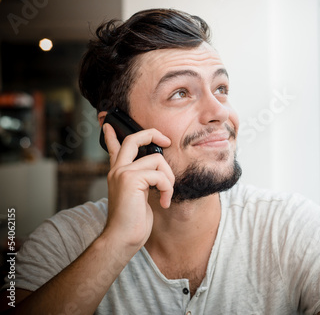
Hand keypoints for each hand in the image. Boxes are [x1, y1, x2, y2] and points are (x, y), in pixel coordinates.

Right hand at [101, 123, 173, 250]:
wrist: (123, 238)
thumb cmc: (133, 222)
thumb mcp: (139, 197)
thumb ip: (143, 181)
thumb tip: (157, 171)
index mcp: (118, 173)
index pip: (113, 148)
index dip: (111, 134)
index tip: (108, 123)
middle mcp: (117, 170)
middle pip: (133, 139)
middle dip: (153, 134)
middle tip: (167, 140)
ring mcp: (122, 173)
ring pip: (157, 159)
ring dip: (168, 178)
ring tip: (165, 194)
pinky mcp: (130, 179)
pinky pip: (160, 175)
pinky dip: (167, 188)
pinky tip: (163, 202)